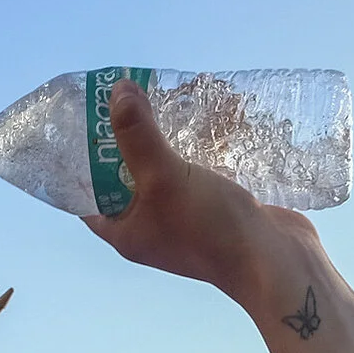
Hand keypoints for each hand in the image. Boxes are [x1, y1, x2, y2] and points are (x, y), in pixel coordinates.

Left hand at [81, 78, 318, 303]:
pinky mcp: (212, 209)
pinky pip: (195, 173)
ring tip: (164, 100)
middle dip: (128, 139)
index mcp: (126, 232)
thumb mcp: (164, 176)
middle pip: (126, 178)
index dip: (80, 161)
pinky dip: (195, 148)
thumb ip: (137, 134)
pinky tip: (201, 120)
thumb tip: (116, 91)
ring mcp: (182, 220)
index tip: (83, 122)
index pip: (87, 195)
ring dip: (165, 139)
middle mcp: (150, 229)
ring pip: (164, 172)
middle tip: (127, 99)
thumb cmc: (208, 227)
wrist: (273, 261)